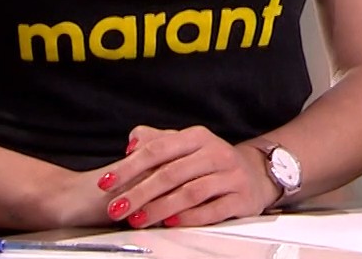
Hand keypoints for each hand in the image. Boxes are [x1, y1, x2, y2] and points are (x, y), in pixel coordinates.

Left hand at [100, 125, 281, 228]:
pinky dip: (190, 217)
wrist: (256, 174)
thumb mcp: (185, 145)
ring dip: (160, 208)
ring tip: (138, 219)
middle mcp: (215, 152)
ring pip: (191, 192)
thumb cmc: (211, 162)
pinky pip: (213, 209)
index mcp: (197, 137)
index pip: (158, 149)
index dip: (129, 166)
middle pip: (171, 172)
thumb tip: (131, 143)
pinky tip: (171, 223)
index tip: (106, 182)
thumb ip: (156, 141)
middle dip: (140, 192)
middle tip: (117, 207)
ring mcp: (230, 175)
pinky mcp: (241, 198)